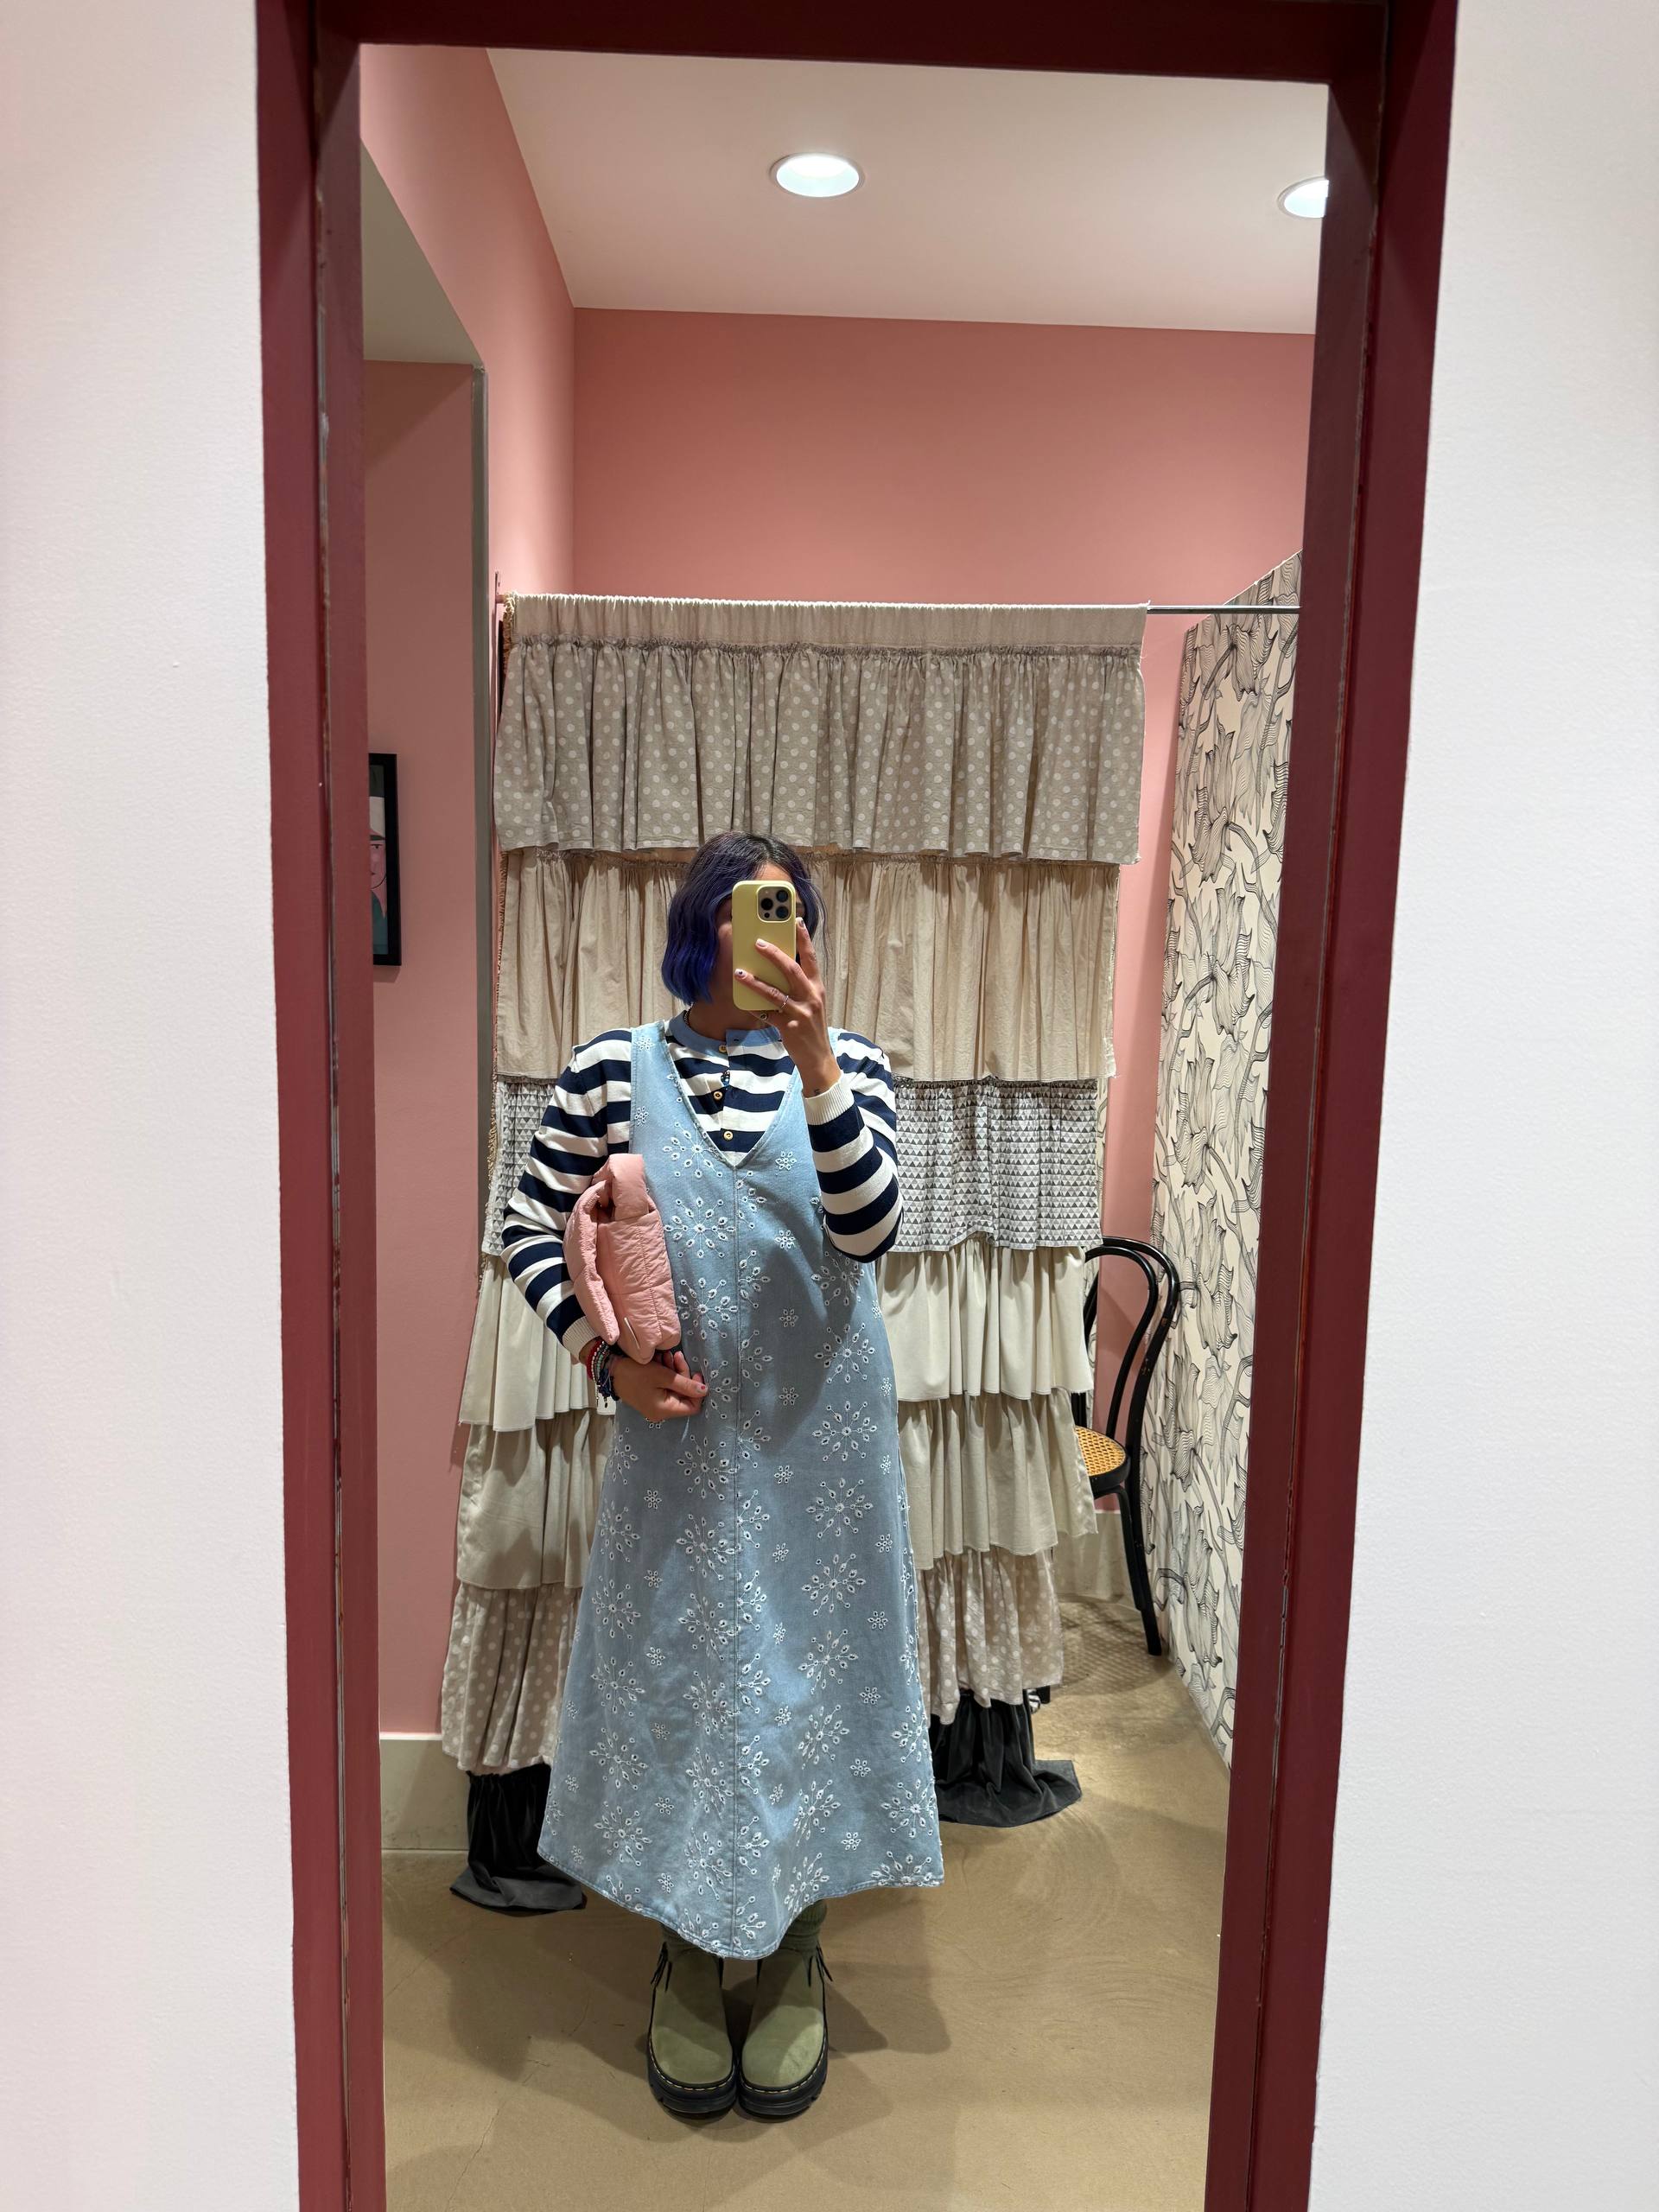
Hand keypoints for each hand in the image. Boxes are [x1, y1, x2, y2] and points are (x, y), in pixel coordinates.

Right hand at [611, 1347, 706, 1423]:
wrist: (609, 1369)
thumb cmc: (635, 1373)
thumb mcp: (663, 1376)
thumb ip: (685, 1384)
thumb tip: (705, 1391)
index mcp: (665, 1410)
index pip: (693, 1407)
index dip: (697, 1390)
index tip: (695, 1372)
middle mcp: (661, 1411)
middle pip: (684, 1395)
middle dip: (683, 1374)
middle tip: (676, 1356)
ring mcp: (655, 1404)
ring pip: (674, 1388)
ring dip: (674, 1370)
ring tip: (666, 1355)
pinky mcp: (650, 1396)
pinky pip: (664, 1387)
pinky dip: (665, 1373)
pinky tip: (660, 1360)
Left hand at [737, 919, 839, 1094]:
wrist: (818, 1058)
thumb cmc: (811, 1027)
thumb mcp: (812, 1003)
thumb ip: (799, 986)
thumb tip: (777, 967)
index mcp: (817, 988)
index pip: (811, 958)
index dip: (804, 939)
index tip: (796, 921)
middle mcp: (811, 997)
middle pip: (791, 969)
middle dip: (773, 954)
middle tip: (757, 942)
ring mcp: (800, 1012)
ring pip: (774, 992)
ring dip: (755, 981)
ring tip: (739, 972)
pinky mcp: (789, 1027)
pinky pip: (766, 1014)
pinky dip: (753, 1007)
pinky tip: (742, 1001)